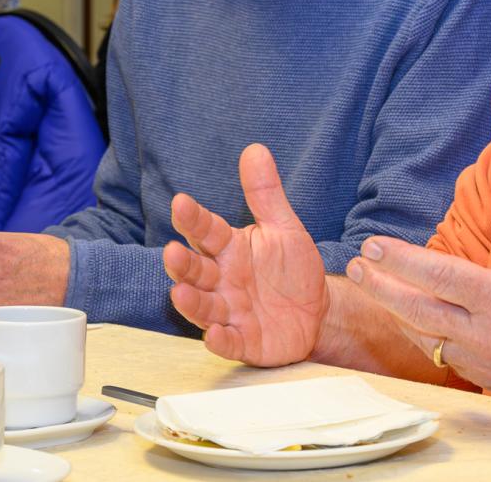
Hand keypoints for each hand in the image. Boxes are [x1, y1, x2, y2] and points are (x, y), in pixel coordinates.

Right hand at [165, 143, 326, 366]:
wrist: (318, 310)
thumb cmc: (292, 268)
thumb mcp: (283, 227)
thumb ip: (265, 193)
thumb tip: (255, 149)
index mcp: (229, 249)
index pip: (207, 231)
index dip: (193, 219)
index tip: (181, 202)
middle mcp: (223, 280)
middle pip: (196, 271)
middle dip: (182, 264)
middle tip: (172, 252)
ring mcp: (231, 312)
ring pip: (204, 307)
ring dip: (191, 302)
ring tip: (180, 293)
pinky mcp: (244, 341)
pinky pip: (229, 342)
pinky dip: (220, 340)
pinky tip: (214, 335)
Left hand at [347, 185, 490, 421]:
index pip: (439, 277)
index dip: (400, 260)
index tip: (372, 245)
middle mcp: (484, 336)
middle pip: (417, 310)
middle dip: (381, 286)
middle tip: (356, 264)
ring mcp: (480, 363)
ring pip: (423, 337)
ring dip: (394, 310)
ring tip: (372, 285)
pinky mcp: (483, 382)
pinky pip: (441, 356)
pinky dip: (420, 335)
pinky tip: (407, 317)